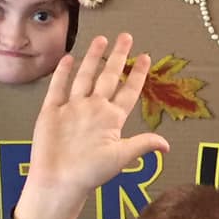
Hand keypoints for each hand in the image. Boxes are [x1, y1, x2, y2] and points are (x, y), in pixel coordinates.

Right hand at [12, 33, 169, 218]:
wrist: (58, 181)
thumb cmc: (90, 174)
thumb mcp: (120, 157)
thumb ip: (142, 144)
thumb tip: (167, 145)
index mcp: (111, 119)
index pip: (128, 91)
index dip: (137, 74)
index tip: (146, 57)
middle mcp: (93, 110)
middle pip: (107, 77)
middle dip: (117, 57)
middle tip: (126, 36)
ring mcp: (72, 109)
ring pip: (84, 77)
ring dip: (92, 59)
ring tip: (101, 40)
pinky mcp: (51, 112)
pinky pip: (58, 88)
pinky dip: (63, 73)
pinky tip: (69, 59)